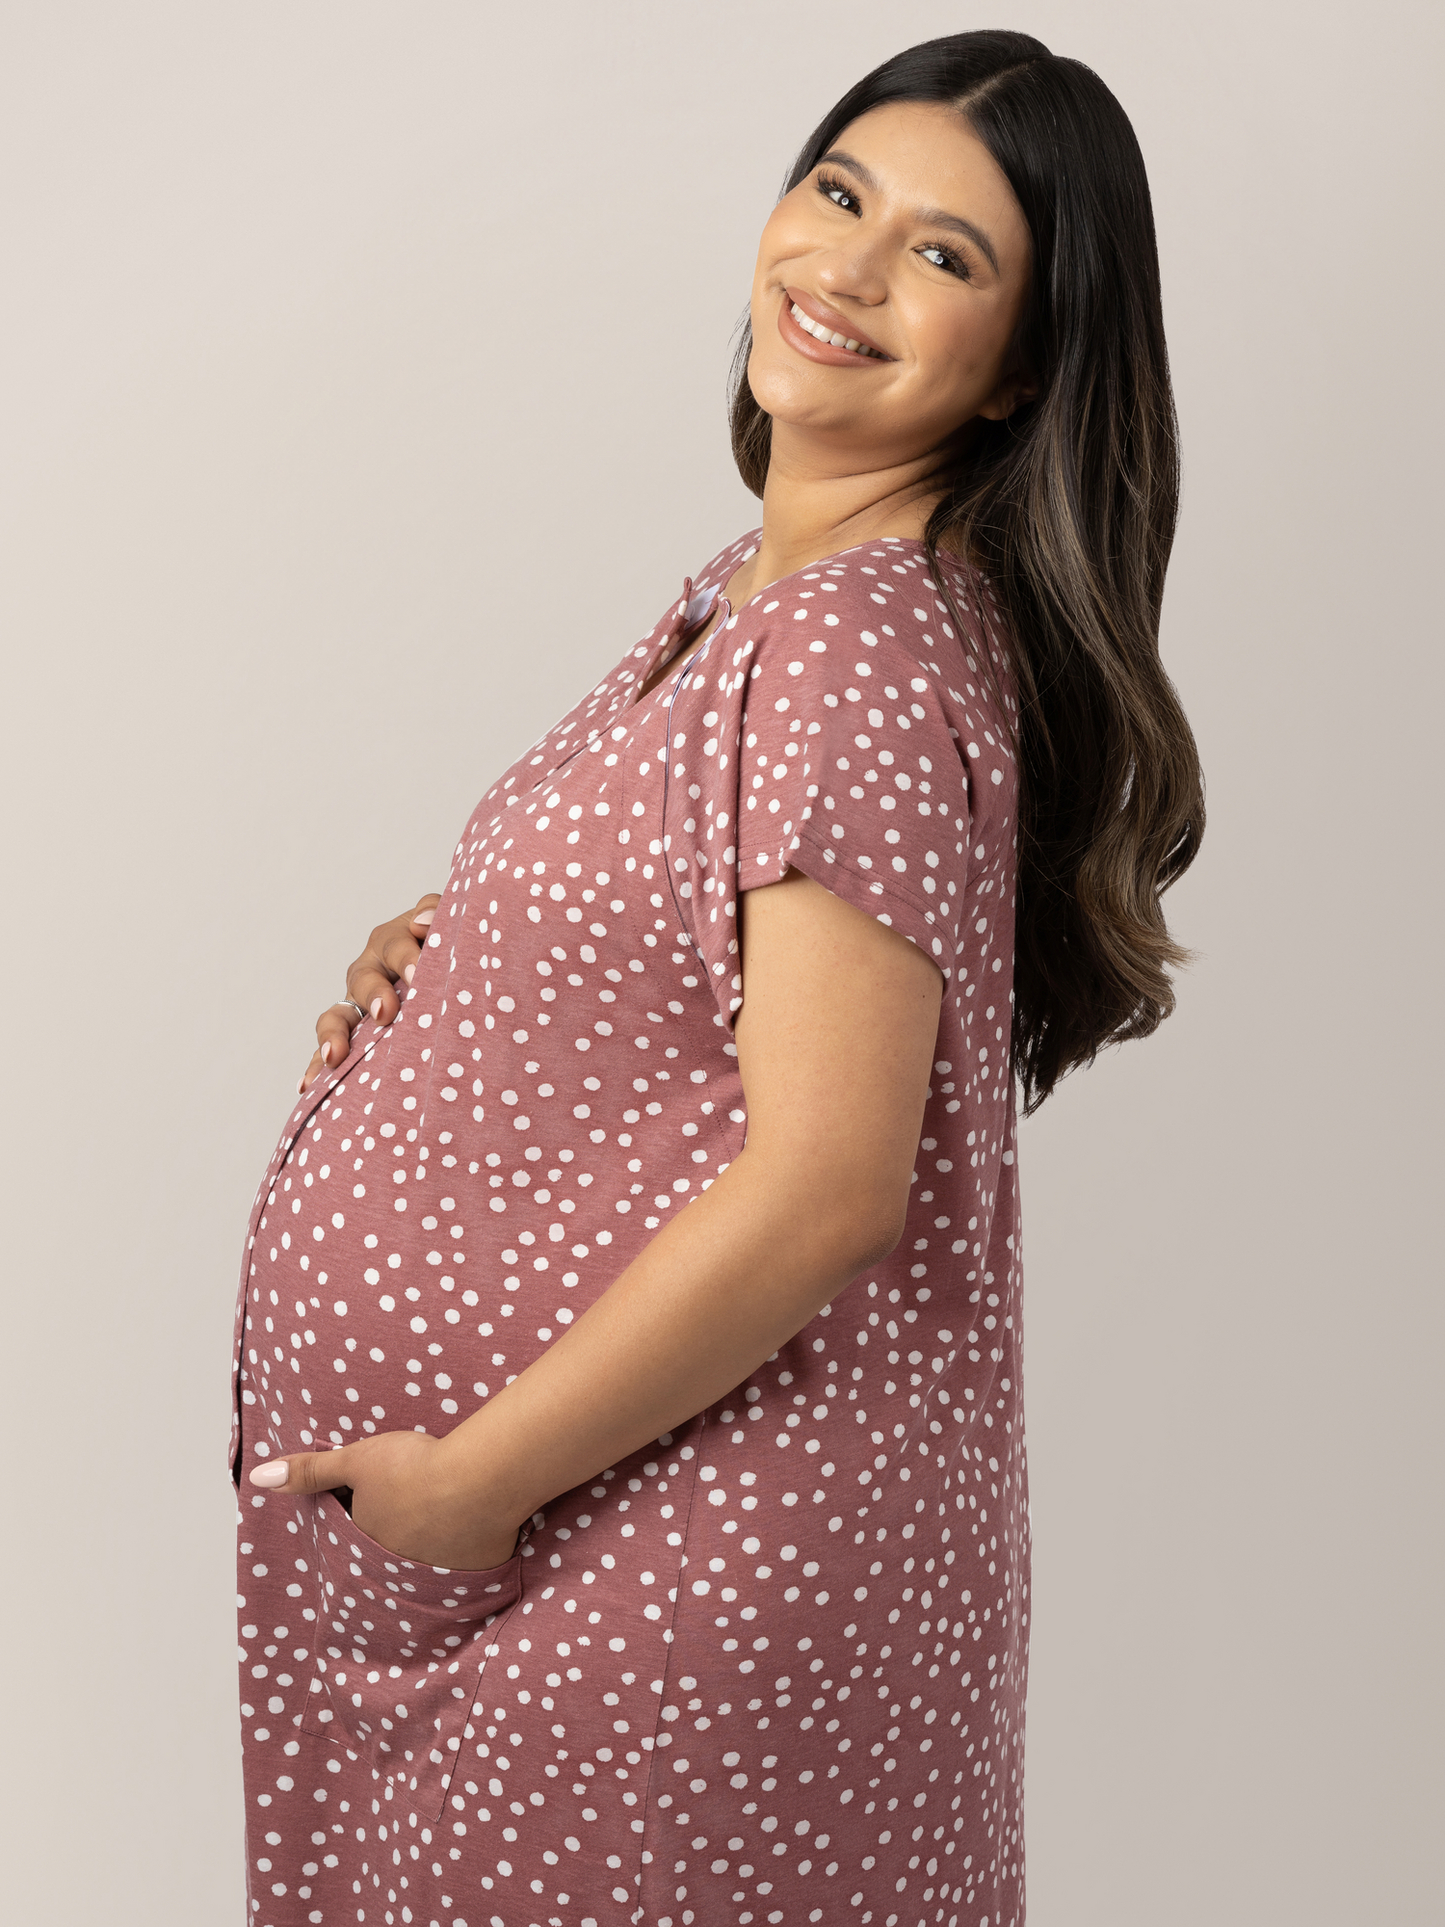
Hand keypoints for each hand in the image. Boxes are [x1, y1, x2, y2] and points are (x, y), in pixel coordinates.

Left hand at [247, 1429, 520, 1571]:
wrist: (478, 1479)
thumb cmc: (414, 1467)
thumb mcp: (357, 1460)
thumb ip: (310, 1471)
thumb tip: (258, 1478)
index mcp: (367, 1544)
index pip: (357, 1539)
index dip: (366, 1517)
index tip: (380, 1504)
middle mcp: (397, 1569)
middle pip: (390, 1555)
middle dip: (395, 1541)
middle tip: (409, 1518)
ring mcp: (437, 1576)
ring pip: (426, 1565)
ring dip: (428, 1549)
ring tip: (439, 1526)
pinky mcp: (474, 1573)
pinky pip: (464, 1568)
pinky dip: (464, 1555)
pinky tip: (470, 1536)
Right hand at [298, 893, 440, 1092]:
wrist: (452, 974)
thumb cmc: (451, 948)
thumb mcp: (449, 926)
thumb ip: (439, 915)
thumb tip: (422, 924)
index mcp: (394, 940)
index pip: (396, 943)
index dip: (405, 956)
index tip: (417, 973)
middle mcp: (370, 970)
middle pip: (363, 979)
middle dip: (373, 995)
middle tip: (387, 1012)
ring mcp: (357, 1002)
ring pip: (336, 1015)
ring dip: (333, 1034)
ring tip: (335, 1055)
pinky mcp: (352, 1030)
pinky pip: (329, 1046)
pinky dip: (316, 1064)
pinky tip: (307, 1086)